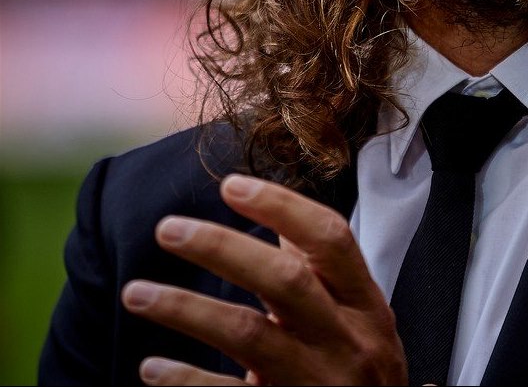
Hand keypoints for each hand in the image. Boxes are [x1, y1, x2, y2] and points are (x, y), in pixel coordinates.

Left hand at [120, 174, 405, 385]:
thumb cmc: (364, 379)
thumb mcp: (362, 322)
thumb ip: (326, 275)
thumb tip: (284, 222)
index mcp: (366, 306)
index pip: (330, 239)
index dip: (281, 206)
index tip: (232, 185)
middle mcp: (346, 341)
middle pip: (285, 281)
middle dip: (223, 248)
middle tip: (169, 229)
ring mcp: (314, 383)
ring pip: (249, 336)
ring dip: (187, 309)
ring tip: (136, 293)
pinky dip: (187, 381)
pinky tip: (152, 367)